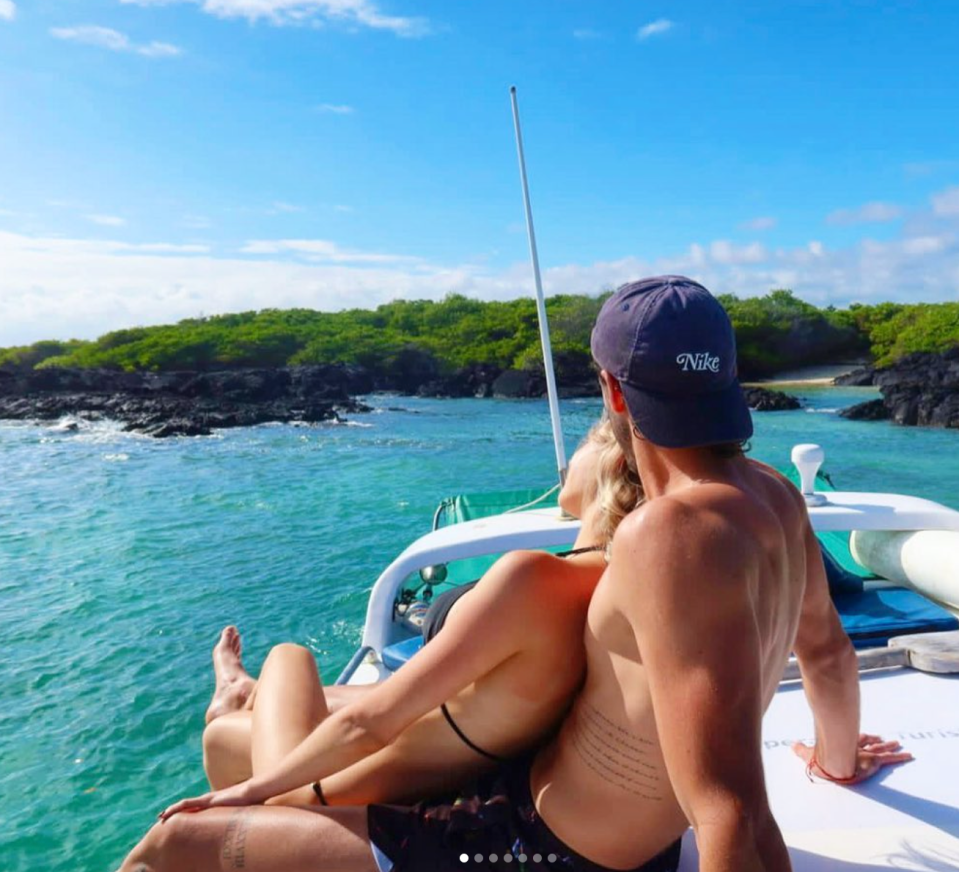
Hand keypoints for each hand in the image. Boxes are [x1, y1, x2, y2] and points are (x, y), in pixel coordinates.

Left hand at [159, 780, 262, 820]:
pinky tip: (167, 813)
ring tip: (161, 817)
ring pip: (184, 805)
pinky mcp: (207, 800)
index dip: (187, 813)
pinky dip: (176, 808)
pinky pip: (187, 804)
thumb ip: (240, 821)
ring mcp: (208, 799)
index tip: (178, 820)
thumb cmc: (253, 803)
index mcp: (217, 804)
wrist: (256, 791)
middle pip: (188, 806)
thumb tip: (248, 832)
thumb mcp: (243, 815)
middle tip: (163, 820)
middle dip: (176, 812)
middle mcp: (210, 800)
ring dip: (172, 811)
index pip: (198, 808)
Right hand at [792, 733, 913, 784]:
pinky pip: (889, 759)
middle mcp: (855, 747)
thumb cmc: (820, 758)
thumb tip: (792, 744)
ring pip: (880, 749)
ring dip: (890, 747)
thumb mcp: (807, 754)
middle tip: (885, 740)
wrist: (831, 762)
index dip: (861, 739)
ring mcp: (865, 753)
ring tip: (898, 745)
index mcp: (841, 745)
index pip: (853, 740)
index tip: (868, 737)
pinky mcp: (874, 760)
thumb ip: (801, 749)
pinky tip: (908, 755)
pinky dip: (899, 757)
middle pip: (869, 743)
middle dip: (877, 742)